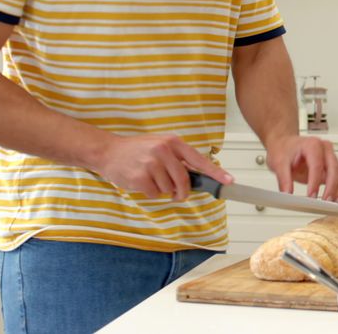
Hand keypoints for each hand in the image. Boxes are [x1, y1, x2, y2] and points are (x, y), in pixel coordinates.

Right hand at [96, 133, 232, 200]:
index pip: (199, 160)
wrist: (108, 152)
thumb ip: (179, 159)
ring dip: (163, 190)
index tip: (228, 181)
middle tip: (178, 194)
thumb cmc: (138, 150)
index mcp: (173, 142)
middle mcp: (164, 151)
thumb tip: (199, 176)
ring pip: (169, 189)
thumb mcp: (161, 146)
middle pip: (184, 180)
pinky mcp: (140, 177)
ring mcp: (151, 164)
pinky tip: (141, 182)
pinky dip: (151, 193)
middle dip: (183, 191)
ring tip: (151, 178)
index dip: (215, 173)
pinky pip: (155, 194)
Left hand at [264, 134, 337, 201]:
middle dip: (331, 187)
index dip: (315, 182)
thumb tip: (288, 194)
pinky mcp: (333, 165)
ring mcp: (331, 156)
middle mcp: (325, 149)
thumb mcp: (279, 163)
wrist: (285, 144)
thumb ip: (284, 179)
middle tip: (324, 203)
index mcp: (312, 145)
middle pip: (334, 168)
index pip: (317, 164)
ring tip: (332, 204)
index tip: (311, 196)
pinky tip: (334, 199)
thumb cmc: (284, 149)